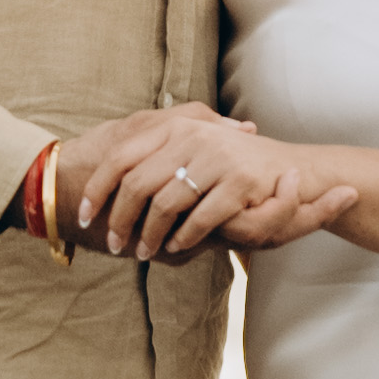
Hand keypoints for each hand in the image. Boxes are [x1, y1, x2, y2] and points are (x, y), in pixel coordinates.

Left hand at [58, 110, 360, 259]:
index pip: (122, 155)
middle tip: (112, 243)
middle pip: (136, 181)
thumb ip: (159, 156)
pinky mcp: (239, 181)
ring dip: (147, 234)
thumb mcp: (194, 152)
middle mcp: (193, 134)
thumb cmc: (234, 168)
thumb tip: (104, 169)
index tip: (83, 212)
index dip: (97, 186)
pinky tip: (174, 250)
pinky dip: (182, 238)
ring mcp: (217, 156)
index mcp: (176, 125)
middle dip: (119, 218)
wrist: (295, 170)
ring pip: (164, 202)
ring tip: (139, 252)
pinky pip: (198, 217)